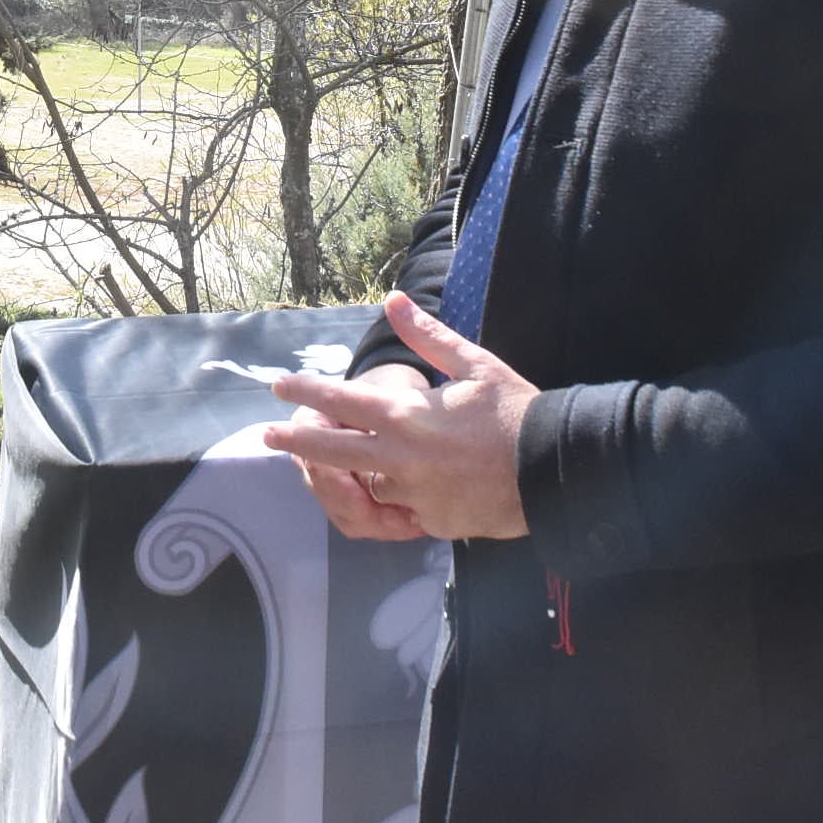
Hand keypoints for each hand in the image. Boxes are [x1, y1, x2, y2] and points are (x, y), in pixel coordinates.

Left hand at [262, 292, 538, 541]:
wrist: (554, 469)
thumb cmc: (514, 410)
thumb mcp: (474, 364)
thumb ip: (427, 336)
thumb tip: (392, 300)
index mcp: (406, 416)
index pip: (340, 403)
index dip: (306, 393)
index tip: (279, 386)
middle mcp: (400, 459)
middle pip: (331, 453)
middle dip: (296, 443)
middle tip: (268, 437)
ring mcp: (413, 496)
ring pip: (371, 482)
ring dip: (365, 469)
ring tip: (367, 455)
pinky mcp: (432, 523)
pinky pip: (405, 508)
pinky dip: (406, 493)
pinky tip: (424, 481)